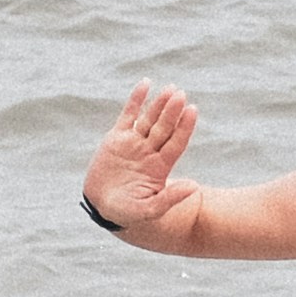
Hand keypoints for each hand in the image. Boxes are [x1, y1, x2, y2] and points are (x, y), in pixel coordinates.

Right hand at [87, 82, 197, 232]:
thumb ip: (170, 198)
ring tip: (170, 89)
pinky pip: (128, 115)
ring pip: (149, 119)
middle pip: (164, 128)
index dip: (184, 127)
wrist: (101, 207)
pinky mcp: (117, 138)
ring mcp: (134, 143)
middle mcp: (150, 152)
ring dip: (159, 104)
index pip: (176, 142)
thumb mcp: (149, 210)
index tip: (192, 110)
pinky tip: (145, 83)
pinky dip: (136, 100)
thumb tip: (195, 187)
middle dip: (172, 112)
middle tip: (180, 94)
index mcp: (160, 167)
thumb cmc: (127, 213)